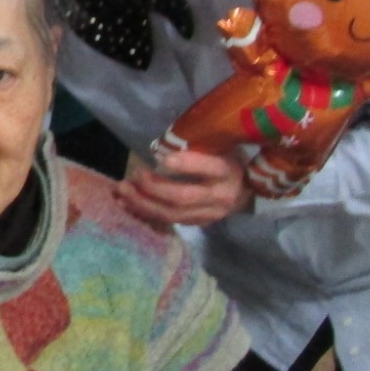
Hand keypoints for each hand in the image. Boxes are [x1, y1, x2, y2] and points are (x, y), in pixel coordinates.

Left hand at [118, 148, 254, 225]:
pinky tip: (128, 204)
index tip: (160, 157)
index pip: (208, 168)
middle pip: (182, 196)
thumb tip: (159, 147)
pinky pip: (170, 222)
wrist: (247, 190)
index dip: (185, 164)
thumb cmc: (227, 159)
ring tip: (122, 192)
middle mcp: (221, 196)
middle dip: (152, 188)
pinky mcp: (199, 224)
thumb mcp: (219, 146)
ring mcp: (210, 214)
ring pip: (173, 214)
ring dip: (143, 203)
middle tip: (132, 176)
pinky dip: (147, 213)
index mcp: (227, 171)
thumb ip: (195, 146)